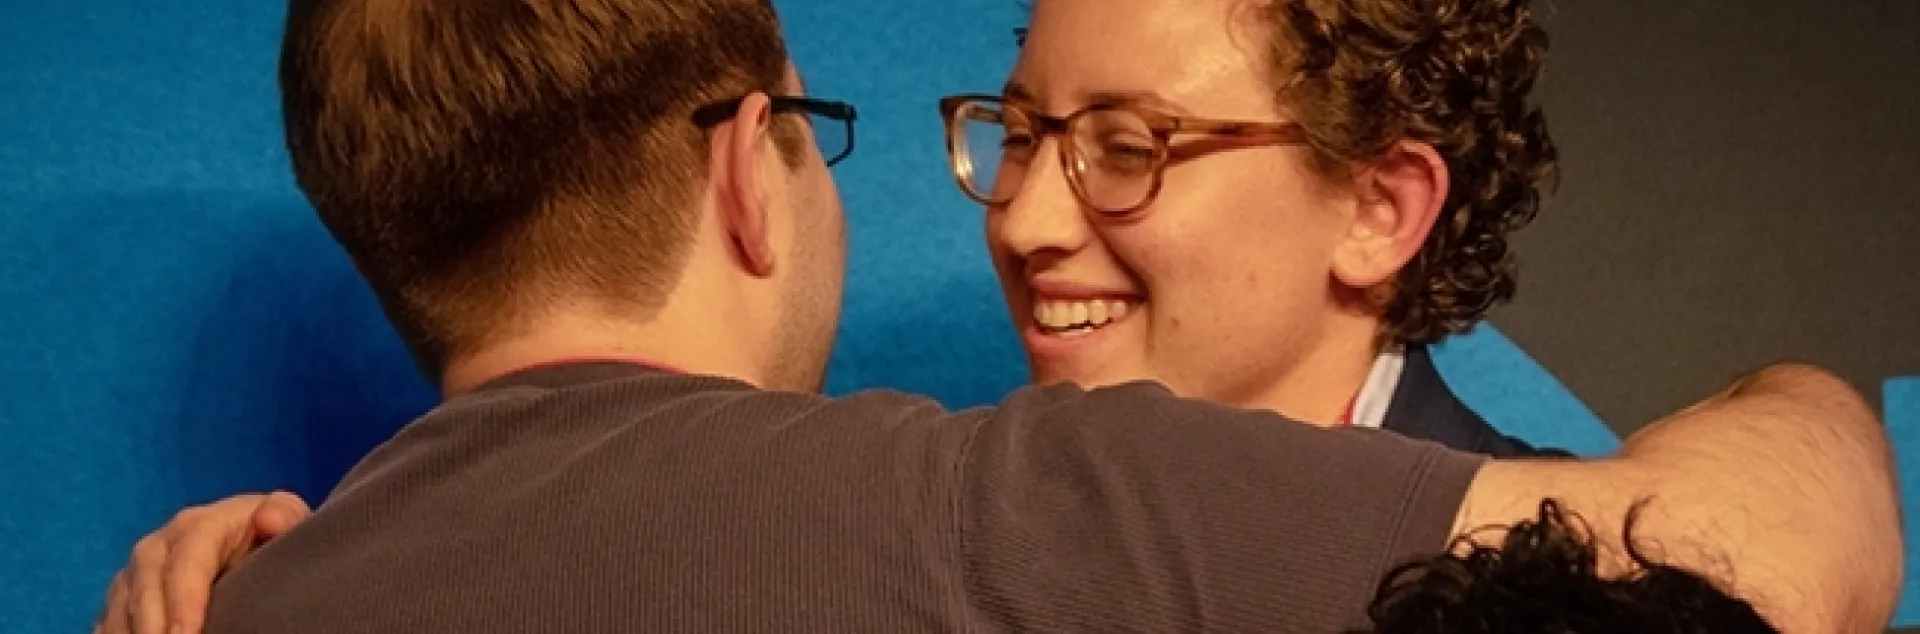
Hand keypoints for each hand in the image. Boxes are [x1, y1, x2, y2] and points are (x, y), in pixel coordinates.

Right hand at [92, 491, 311, 633]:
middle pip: (145, 592)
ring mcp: (133, 576)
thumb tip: (270, 520)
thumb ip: (284, 514)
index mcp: (197, 526)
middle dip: (154, 629)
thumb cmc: (267, 536)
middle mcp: (156, 548)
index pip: (186, 563)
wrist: (240, 541)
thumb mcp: (285, 520)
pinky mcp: (120, 601)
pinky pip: (108, 626)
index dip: (184, 601)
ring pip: (120, 612)